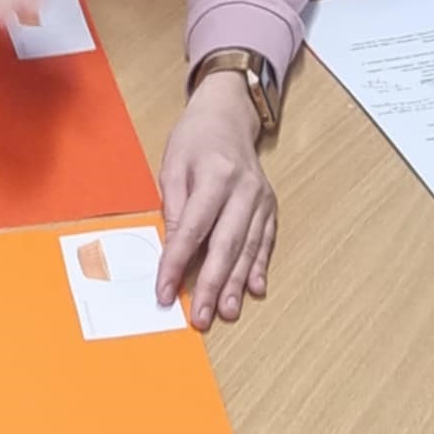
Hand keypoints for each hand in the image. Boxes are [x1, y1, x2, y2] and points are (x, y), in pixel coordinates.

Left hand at [156, 73, 275, 328]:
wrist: (228, 115)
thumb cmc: (194, 141)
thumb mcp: (172, 166)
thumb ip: (174, 207)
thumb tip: (173, 249)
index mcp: (214, 177)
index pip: (192, 230)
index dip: (177, 264)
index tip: (163, 292)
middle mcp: (243, 190)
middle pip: (226, 245)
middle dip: (211, 284)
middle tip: (200, 317)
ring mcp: (261, 200)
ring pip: (249, 248)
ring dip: (237, 284)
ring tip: (226, 312)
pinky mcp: (270, 207)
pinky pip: (266, 242)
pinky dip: (260, 267)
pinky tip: (255, 290)